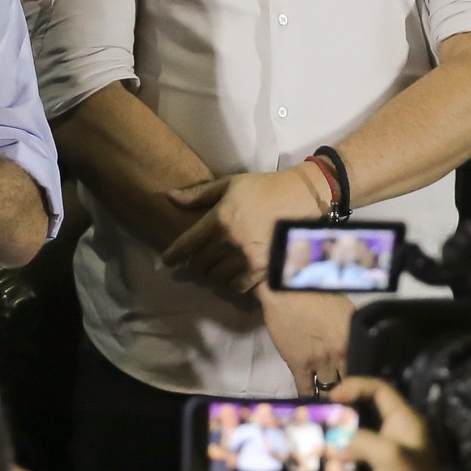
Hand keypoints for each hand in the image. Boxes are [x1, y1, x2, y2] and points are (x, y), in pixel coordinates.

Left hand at [162, 169, 327, 297]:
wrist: (302, 198)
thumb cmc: (264, 188)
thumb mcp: (230, 184)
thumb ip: (199, 194)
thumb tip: (170, 198)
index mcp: (219, 219)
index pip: (186, 244)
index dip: (173, 256)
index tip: (167, 261)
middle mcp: (230, 241)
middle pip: (199, 264)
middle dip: (194, 264)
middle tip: (195, 263)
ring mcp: (248, 257)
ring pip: (216, 277)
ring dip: (212, 275)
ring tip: (214, 270)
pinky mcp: (264, 270)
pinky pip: (237, 286)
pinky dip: (230, 284)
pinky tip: (231, 277)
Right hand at [261, 287, 356, 393]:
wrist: (286, 291)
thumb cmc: (317, 294)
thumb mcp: (346, 312)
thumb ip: (353, 334)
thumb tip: (358, 351)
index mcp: (355, 338)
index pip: (365, 367)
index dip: (364, 380)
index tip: (363, 387)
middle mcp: (340, 353)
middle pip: (350, 381)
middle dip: (350, 391)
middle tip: (349, 399)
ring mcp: (319, 360)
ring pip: (329, 389)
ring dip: (330, 396)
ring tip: (331, 403)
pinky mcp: (298, 364)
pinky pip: (306, 389)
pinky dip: (309, 398)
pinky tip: (311, 403)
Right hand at [313, 375, 458, 470]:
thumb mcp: (387, 452)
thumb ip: (356, 441)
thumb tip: (331, 448)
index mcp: (403, 425)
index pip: (379, 391)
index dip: (355, 387)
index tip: (330, 398)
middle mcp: (392, 443)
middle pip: (357, 424)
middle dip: (334, 429)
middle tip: (312, 431)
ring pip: (347, 458)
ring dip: (330, 465)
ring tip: (313, 467)